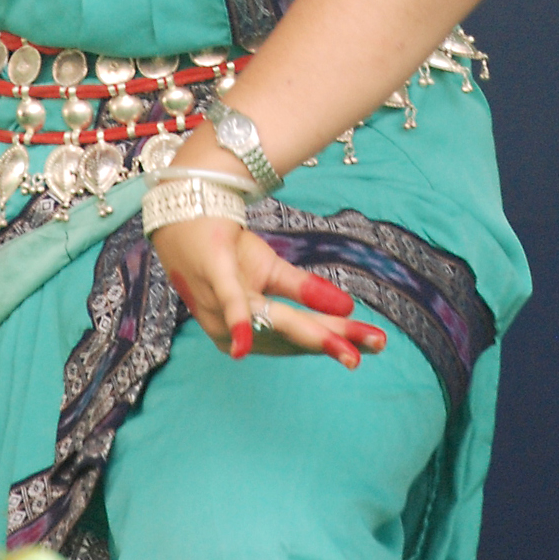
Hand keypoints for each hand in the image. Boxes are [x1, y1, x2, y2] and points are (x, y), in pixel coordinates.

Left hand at [149, 216, 386, 367]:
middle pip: (292, 331)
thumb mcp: (270, 268)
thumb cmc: (224, 248)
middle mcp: (232, 325)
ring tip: (345, 343)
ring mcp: (221, 301)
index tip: (374, 346)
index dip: (336, 339)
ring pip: (273, 319)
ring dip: (311, 332)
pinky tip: (244, 347)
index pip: (299, 334)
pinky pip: (227, 302)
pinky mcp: (213, 272)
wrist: (184, 212)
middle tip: (374, 346)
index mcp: (249, 325)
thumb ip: (305, 290)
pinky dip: (237, 324)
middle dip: (334, 338)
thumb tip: (347, 306)